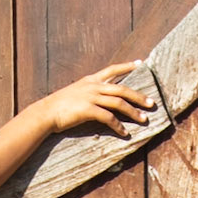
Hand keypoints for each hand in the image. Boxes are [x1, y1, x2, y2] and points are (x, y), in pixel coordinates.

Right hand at [40, 61, 155, 136]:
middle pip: (122, 89)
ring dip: (133, 112)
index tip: (141, 63)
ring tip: (144, 120)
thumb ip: (90, 91)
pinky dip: (118, 126)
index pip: (112, 69)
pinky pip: (108, 118)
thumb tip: (102, 95)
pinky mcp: (88, 110)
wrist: (47, 112)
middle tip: (151, 103)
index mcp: (90, 80)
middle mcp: (93, 86)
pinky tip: (124, 133)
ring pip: (118, 103)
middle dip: (138, 96)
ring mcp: (91, 97)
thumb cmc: (60, 105)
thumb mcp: (76, 91)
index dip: (127, 66)